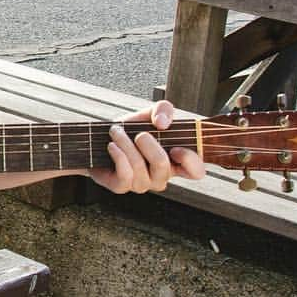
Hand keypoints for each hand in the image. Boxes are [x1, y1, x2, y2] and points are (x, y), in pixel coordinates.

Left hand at [89, 100, 204, 193]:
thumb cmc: (130, 130)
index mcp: (176, 162)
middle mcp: (161, 176)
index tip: (176, 147)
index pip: (196, 172)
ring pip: (140, 167)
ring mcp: (142, 184)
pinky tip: (112, 146)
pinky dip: (118, 156)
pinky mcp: (122, 187)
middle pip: (162, 165)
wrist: (100, 139)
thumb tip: (163, 123)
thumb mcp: (149, 114)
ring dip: (126, 144)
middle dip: (149, 144)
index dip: (190, 161)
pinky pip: (125, 175)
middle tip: (139, 134)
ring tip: (117, 132)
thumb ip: (163, 109)